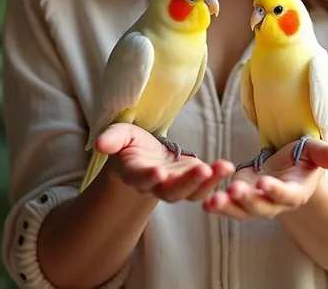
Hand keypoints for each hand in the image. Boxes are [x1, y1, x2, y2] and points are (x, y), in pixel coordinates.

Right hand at [96, 123, 234, 201]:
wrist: (143, 153)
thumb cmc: (130, 143)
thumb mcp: (120, 135)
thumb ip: (112, 139)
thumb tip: (99, 143)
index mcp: (135, 174)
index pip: (141, 178)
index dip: (148, 177)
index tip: (158, 173)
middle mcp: (156, 186)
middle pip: (171, 192)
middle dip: (187, 182)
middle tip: (202, 170)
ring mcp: (175, 186)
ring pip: (191, 193)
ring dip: (208, 182)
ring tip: (223, 167)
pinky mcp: (191, 181)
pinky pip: (204, 186)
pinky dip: (216, 178)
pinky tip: (228, 167)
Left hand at [203, 139, 327, 219]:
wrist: (288, 166)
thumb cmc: (303, 158)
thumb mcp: (314, 151)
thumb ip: (323, 154)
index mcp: (296, 192)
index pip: (286, 195)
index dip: (276, 191)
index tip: (264, 183)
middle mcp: (276, 203)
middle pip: (262, 208)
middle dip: (248, 201)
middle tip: (234, 190)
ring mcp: (257, 202)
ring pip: (243, 211)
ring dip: (228, 208)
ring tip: (213, 202)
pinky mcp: (241, 197)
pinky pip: (229, 205)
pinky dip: (218, 205)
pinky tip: (205, 202)